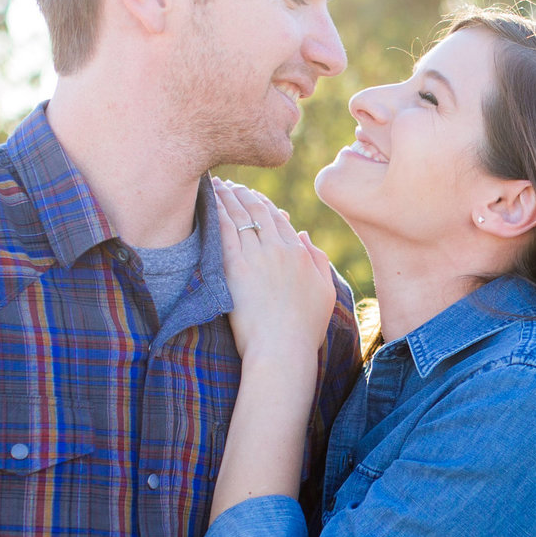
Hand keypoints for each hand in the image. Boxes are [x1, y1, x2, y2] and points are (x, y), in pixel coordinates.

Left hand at [214, 179, 335, 366]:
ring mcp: (257, 257)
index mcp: (302, 254)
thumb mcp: (326, 293)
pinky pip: (225, 230)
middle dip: (244, 194)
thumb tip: (305, 235)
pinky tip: (210, 201)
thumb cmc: (305, 330)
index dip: (263, 204)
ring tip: (217, 186)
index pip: (279, 219)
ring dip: (228, 197)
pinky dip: (217, 211)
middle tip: (231, 185)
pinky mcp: (236, 268)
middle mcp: (280, 249)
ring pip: (240, 216)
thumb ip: (320, 261)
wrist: (282, 350)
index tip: (252, 197)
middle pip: (259, 211)